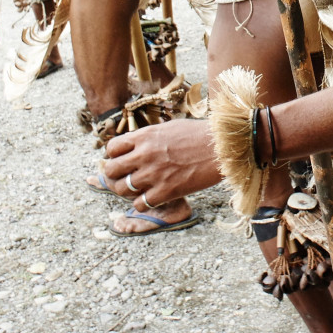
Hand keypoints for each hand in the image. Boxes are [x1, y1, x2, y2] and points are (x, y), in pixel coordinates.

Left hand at [102, 118, 221, 205]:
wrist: (222, 147)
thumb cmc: (198, 135)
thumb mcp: (168, 128)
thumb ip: (148, 137)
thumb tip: (135, 145)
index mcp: (144, 137)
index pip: (112, 149)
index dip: (115, 156)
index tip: (123, 160)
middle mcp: (144, 155)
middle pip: (111, 171)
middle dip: (116, 175)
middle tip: (126, 176)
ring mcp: (153, 174)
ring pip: (121, 189)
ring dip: (127, 191)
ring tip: (139, 188)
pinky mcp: (165, 191)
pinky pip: (139, 204)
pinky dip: (143, 203)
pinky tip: (152, 197)